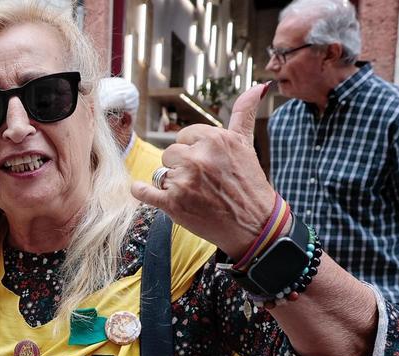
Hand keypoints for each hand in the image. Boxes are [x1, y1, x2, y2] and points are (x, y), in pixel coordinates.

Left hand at [130, 82, 276, 258]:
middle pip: (170, 154)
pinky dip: (140, 191)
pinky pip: (144, 191)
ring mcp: (184, 181)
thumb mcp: (247, 145)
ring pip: (160, 172)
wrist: (254, 225)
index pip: (184, 137)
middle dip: (181, 167)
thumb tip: (258, 85)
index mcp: (215, 139)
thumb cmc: (249, 184)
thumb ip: (244, 114)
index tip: (204, 164)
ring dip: (171, 183)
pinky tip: (140, 189)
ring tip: (193, 194)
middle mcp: (198, 158)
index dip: (192, 151)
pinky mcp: (173, 204)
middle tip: (201, 182)